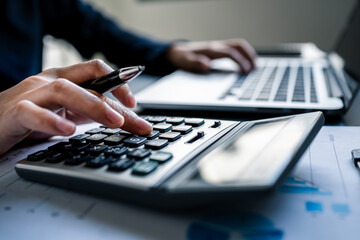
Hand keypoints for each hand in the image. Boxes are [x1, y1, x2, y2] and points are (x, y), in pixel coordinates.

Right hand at [0, 59, 151, 154]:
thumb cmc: (30, 117)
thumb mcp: (67, 113)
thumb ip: (92, 112)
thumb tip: (125, 119)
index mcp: (64, 79)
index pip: (96, 71)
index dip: (119, 82)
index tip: (134, 104)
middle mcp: (49, 81)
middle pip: (86, 82)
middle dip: (113, 100)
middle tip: (132, 119)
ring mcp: (31, 94)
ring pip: (64, 90)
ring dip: (93, 105)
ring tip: (114, 121)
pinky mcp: (14, 112)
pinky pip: (32, 113)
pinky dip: (52, 121)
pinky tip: (68, 131)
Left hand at [166, 39, 256, 73]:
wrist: (177, 52)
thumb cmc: (182, 58)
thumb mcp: (186, 62)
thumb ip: (196, 63)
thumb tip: (207, 65)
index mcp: (211, 50)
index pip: (230, 53)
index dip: (240, 62)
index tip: (246, 71)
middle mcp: (216, 46)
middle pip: (238, 46)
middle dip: (249, 56)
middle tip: (255, 68)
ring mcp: (218, 46)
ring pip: (238, 46)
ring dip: (248, 54)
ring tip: (256, 66)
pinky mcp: (219, 49)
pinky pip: (235, 48)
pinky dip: (243, 54)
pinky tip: (246, 63)